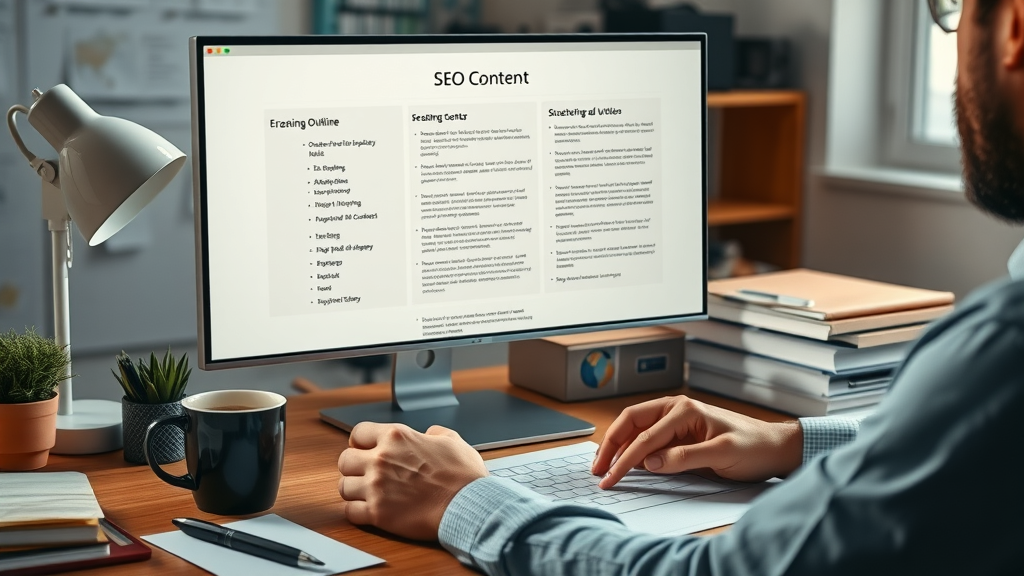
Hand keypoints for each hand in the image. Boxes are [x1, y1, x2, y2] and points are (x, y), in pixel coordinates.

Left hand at [337, 423, 487, 540]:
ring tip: (367, 494)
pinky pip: (350, 512)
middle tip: (365, 474)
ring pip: (344, 486)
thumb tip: (429, 434)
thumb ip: (435, 433)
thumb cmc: (463, 475)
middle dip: (354, 467)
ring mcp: (377, 487)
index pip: (358, 433)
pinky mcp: (378, 513)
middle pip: (345, 460)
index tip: (364, 450)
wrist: (468, 505)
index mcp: (396, 437)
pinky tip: (369, 511)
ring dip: (354, 490)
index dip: (360, 442)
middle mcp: (381, 459)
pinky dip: (357, 512)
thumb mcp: (452, 441)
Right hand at [592, 396, 802, 487]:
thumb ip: (686, 456)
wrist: (775, 447)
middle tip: (597, 469)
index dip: (624, 459)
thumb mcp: (723, 453)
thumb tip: (652, 462)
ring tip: (604, 466)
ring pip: (635, 429)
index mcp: (685, 410)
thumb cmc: (754, 446)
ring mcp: (676, 420)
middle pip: (630, 423)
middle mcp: (676, 409)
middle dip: (611, 445)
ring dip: (618, 446)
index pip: (645, 437)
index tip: (610, 477)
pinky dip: (632, 449)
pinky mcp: (678, 432)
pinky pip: (647, 438)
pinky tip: (625, 462)